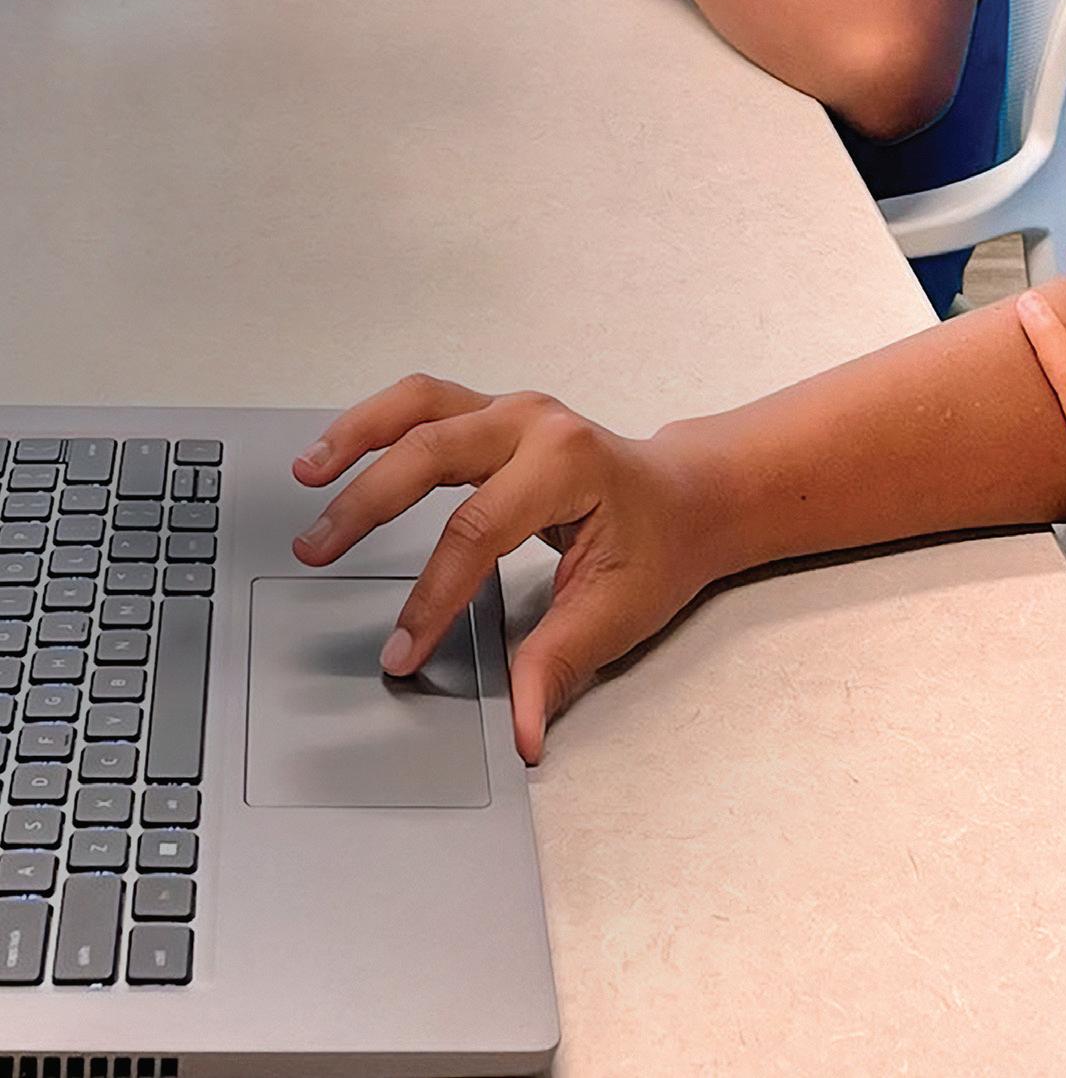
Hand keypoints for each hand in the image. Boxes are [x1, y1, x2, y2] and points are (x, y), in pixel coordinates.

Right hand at [290, 374, 719, 761]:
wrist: (688, 497)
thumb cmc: (658, 548)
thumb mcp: (618, 613)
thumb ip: (556, 668)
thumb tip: (521, 733)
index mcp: (567, 465)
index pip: (478, 529)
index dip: (432, 596)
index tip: (400, 652)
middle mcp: (534, 423)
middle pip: (432, 449)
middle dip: (369, 502)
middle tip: (317, 551)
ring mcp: (511, 411)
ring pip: (420, 403)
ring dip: (357, 435)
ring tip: (306, 475)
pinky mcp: (493, 416)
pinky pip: (425, 404)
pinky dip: (376, 423)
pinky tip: (337, 453)